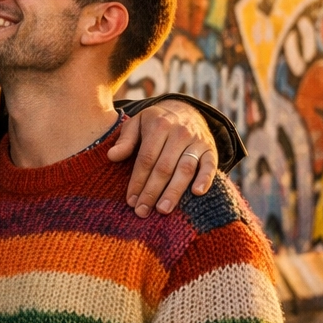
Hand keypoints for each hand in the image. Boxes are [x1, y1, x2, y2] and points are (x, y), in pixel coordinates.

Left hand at [109, 102, 217, 216]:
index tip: (130, 200)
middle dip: (152, 191)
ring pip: (185, 169)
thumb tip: (112, 156)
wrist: (186, 111)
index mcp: (158, 125)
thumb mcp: (136, 124)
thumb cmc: (155, 123)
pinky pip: (210, 166)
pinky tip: (197, 193)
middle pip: (164, 167)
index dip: (137, 180)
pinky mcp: (210, 150)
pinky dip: (205, 179)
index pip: (146, 158)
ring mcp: (197, 141)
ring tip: (163, 210)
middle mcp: (179, 132)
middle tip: (142, 211)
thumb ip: (125, 140)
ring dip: (174, 191)